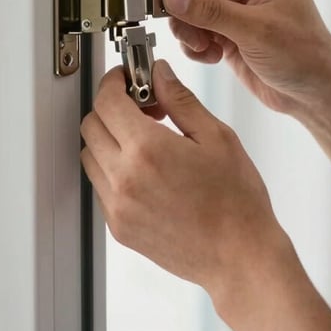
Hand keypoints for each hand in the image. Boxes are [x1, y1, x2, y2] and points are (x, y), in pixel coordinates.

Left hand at [80, 60, 284, 291]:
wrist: (240, 256)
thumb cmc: (237, 201)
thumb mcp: (216, 136)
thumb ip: (181, 100)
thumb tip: (160, 74)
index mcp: (147, 150)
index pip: (106, 101)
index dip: (114, 82)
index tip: (127, 78)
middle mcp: (124, 178)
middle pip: (91, 125)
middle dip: (111, 108)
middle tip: (143, 106)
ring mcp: (118, 207)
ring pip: (90, 156)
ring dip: (109, 138)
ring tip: (147, 139)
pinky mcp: (120, 228)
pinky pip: (101, 187)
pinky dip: (114, 169)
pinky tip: (148, 169)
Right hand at [149, 0, 330, 114]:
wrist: (316, 95)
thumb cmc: (305, 56)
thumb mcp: (255, 31)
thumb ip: (211, 11)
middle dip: (183, 4)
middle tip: (174, 21)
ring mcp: (238, 7)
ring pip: (192, 5)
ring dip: (189, 27)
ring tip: (202, 46)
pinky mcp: (229, 31)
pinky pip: (197, 28)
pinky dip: (196, 43)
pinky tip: (212, 56)